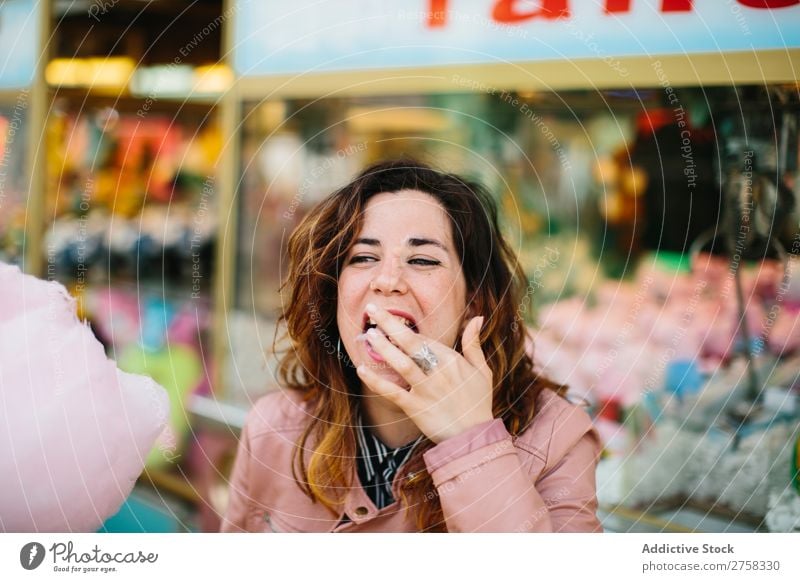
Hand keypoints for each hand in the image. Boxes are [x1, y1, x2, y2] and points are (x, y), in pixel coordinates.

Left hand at [356, 303, 492, 442]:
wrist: (474, 437)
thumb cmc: (478, 402)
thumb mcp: (482, 370)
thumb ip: (474, 343)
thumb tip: (477, 317)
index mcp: (452, 360)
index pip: (425, 339)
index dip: (404, 328)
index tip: (387, 317)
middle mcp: (438, 372)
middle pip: (412, 343)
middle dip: (391, 324)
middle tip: (372, 309)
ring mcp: (426, 390)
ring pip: (402, 364)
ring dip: (384, 348)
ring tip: (368, 333)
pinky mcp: (416, 408)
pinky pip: (393, 393)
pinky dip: (376, 382)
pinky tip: (362, 370)